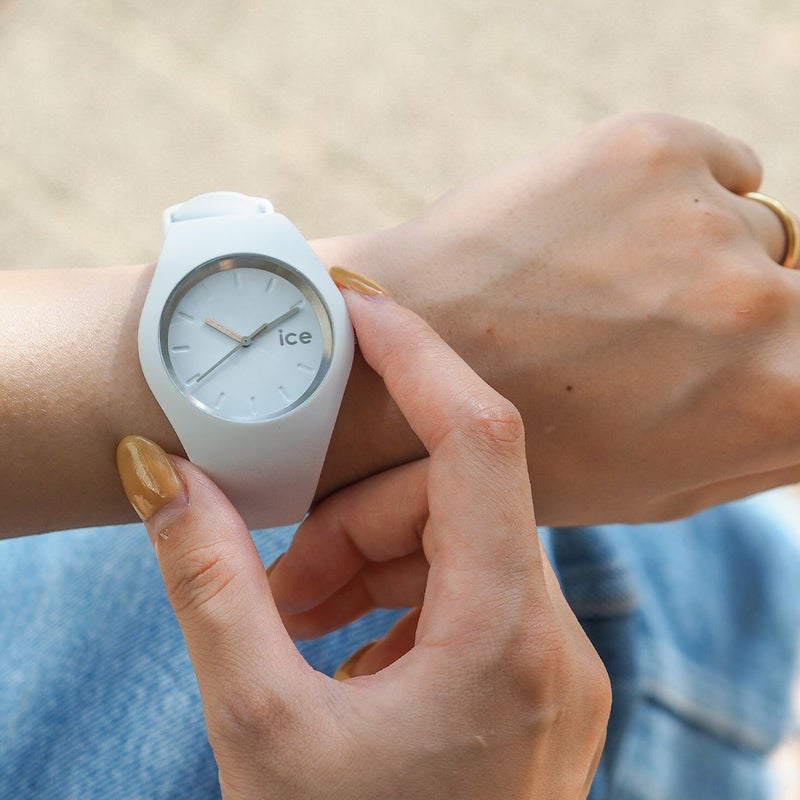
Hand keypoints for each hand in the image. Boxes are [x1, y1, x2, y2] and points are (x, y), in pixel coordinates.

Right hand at [116, 278, 608, 799]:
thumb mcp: (258, 727)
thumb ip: (208, 584)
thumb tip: (161, 475)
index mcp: (508, 639)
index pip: (482, 439)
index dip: (418, 357)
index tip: (359, 309)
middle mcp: (554, 640)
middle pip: (451, 498)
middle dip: (350, 514)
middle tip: (275, 578)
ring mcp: (551, 662)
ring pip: (456, 539)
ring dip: (365, 558)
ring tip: (295, 623)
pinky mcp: (531, 678)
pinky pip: (465, 586)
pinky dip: (393, 594)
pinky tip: (341, 651)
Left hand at [323, 112, 799, 523]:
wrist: (402, 363)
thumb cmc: (525, 447)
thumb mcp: (658, 486)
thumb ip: (761, 444)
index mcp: (782, 404)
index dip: (783, 366)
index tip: (741, 363)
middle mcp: (763, 305)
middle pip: (799, 292)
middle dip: (744, 316)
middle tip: (654, 333)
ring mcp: (706, 219)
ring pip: (749, 229)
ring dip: (696, 257)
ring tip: (601, 292)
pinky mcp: (651, 150)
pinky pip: (713, 166)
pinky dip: (673, 198)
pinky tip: (598, 238)